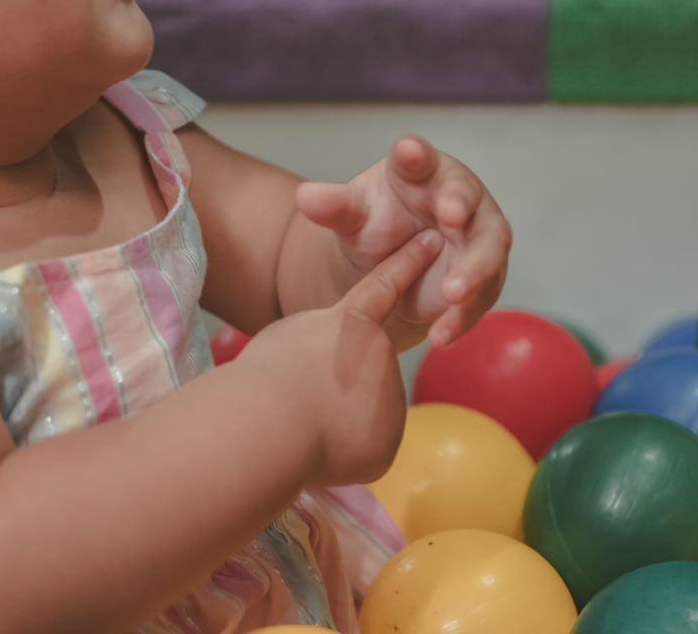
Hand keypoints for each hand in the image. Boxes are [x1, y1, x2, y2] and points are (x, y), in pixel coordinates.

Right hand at [239, 229, 443, 487]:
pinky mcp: (390, 439)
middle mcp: (382, 353)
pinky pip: (364, 452)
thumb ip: (323, 345)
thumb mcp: (289, 339)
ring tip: (303, 423)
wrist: (272, 419)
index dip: (406, 264)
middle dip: (334, 394)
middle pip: (360, 378)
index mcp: (351, 322)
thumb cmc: (265, 376)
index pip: (382, 288)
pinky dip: (342, 457)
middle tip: (298, 400)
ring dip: (334, 426)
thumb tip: (341, 378)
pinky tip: (319, 448)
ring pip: (361, 419)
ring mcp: (390, 397)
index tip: (432, 240)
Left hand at [296, 136, 510, 348]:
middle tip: (450, 214)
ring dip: (472, 270)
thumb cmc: (376, 223)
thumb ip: (334, 207)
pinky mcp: (483, 276)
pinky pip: (479, 297)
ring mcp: (478, 235)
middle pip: (466, 197)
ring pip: (487, 249)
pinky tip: (441, 336)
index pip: (418, 157)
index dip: (415, 153)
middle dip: (460, 205)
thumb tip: (305, 197)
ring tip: (450, 293)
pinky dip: (460, 317)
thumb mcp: (352, 216)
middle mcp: (458, 196)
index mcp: (421, 171)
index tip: (408, 150)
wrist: (390, 265)